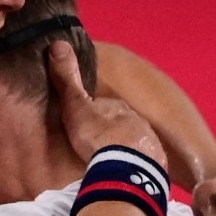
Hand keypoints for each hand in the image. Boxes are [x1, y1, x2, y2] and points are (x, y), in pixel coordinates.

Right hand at [48, 41, 166, 167]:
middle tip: (98, 147)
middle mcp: (138, 120)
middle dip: (113, 132)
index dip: (95, 114)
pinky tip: (126, 173)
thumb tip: (59, 42)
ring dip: (126, 149)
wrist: (123, 169)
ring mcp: (150, 143)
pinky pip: (145, 163)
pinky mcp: (156, 165)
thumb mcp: (76, 106)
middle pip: (123, 124)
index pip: (105, 106)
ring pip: (136, 143)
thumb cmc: (97, 136)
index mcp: (118, 106)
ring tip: (112, 163)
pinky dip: (136, 166)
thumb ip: (67, 79)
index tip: (85, 126)